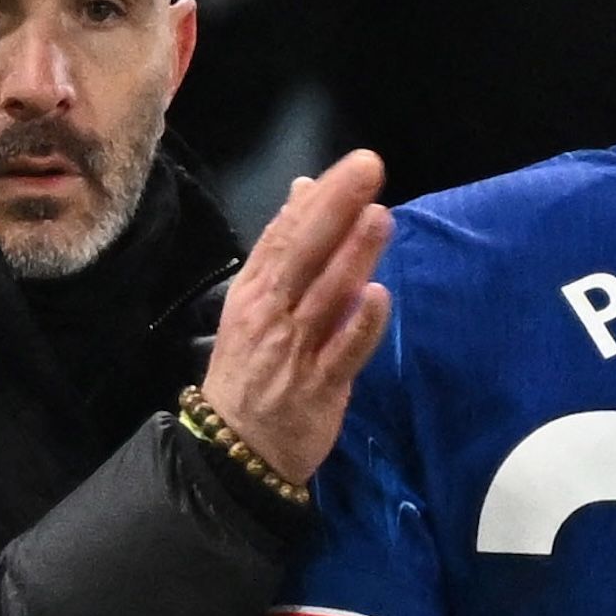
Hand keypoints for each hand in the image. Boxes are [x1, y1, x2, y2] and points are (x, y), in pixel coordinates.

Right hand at [200, 150, 393, 482]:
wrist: (235, 449)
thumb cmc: (253, 369)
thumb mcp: (257, 304)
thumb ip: (286, 250)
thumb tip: (307, 190)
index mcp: (255, 291)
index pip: (285, 234)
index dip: (320, 198)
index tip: (355, 166)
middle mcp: (271, 313)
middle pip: (304, 253)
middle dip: (337, 209)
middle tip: (369, 170)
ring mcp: (294, 349)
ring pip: (325, 296)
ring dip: (354, 256)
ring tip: (380, 217)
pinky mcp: (319, 386)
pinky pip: (342, 352)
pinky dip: (360, 325)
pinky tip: (379, 296)